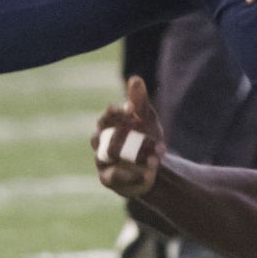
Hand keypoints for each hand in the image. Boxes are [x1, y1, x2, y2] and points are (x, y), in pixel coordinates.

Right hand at [92, 75, 163, 198]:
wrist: (153, 167)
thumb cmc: (145, 137)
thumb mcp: (146, 119)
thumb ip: (139, 101)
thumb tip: (135, 79)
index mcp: (108, 126)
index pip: (106, 118)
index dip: (115, 113)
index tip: (131, 109)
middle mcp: (100, 143)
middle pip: (101, 137)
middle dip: (121, 134)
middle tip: (139, 132)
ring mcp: (102, 161)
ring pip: (108, 156)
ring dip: (132, 154)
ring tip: (155, 155)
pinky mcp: (108, 178)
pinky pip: (115, 175)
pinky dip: (133, 173)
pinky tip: (149, 171)